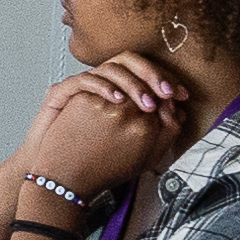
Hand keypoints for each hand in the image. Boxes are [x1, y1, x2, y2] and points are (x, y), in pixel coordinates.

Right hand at [24, 51, 183, 199]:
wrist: (58, 177)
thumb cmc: (92, 161)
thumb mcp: (135, 150)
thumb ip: (158, 132)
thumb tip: (180, 114)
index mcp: (118, 93)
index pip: (145, 73)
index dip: (166, 81)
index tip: (181, 95)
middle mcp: (101, 86)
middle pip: (130, 63)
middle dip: (153, 76)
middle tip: (167, 94)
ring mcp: (81, 88)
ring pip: (110, 68)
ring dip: (132, 83)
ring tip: (145, 103)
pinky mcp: (61, 93)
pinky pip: (84, 80)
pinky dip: (103, 86)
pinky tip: (117, 99)